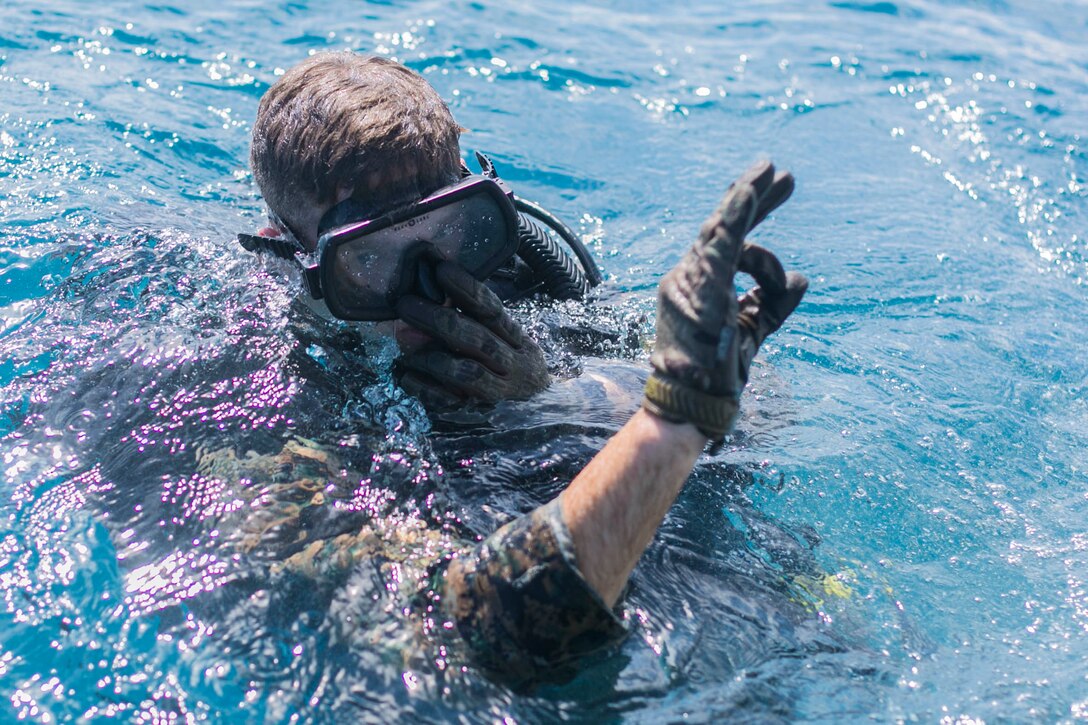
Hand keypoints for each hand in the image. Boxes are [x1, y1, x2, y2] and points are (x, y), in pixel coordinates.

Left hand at [395, 261, 550, 407]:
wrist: (541, 419)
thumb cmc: (511, 371)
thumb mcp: (505, 344)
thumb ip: (472, 325)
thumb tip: (425, 307)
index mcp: (519, 342)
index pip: (492, 311)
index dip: (467, 289)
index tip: (440, 270)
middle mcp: (513, 366)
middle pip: (477, 339)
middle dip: (438, 319)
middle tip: (405, 304)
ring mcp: (498, 395)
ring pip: (466, 372)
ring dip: (431, 355)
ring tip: (404, 341)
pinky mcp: (479, 417)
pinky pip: (449, 403)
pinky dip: (425, 387)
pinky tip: (406, 375)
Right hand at [642, 160, 807, 440]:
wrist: (691, 404)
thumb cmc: (715, 375)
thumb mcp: (754, 330)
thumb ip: (773, 303)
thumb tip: (803, 276)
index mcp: (698, 287)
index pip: (726, 244)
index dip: (751, 216)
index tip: (775, 191)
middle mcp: (687, 278)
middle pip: (722, 228)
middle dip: (752, 198)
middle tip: (779, 171)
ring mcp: (689, 281)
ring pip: (723, 232)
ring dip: (748, 198)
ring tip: (773, 171)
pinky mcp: (700, 289)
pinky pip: (719, 244)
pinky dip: (734, 216)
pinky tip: (749, 191)